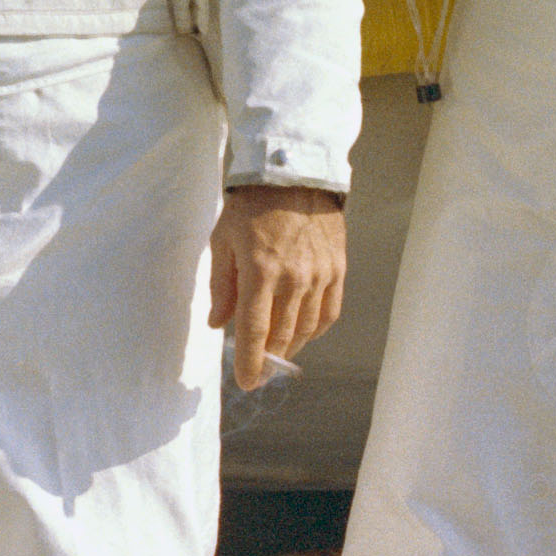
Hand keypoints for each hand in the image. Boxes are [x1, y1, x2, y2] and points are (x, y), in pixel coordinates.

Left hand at [207, 185, 347, 390]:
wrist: (295, 173)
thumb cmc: (251, 205)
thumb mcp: (222, 240)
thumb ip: (221, 286)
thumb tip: (218, 324)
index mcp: (260, 272)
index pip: (255, 332)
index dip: (250, 363)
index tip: (246, 382)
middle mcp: (294, 279)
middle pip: (283, 336)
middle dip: (269, 360)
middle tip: (259, 371)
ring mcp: (320, 275)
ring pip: (307, 328)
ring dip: (291, 347)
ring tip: (277, 353)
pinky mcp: (337, 269)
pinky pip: (329, 312)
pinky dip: (316, 330)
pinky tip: (303, 333)